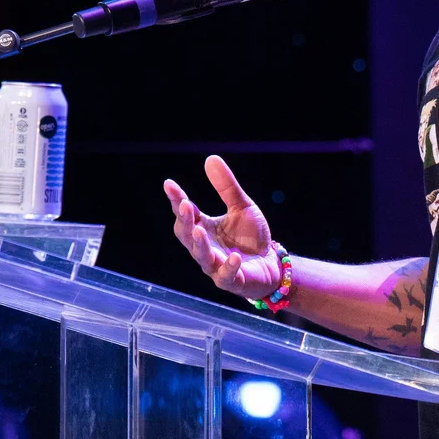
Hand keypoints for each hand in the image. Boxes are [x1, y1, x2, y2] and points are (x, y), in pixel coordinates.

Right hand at [165, 155, 282, 298]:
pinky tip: (233, 257)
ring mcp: (217, 266)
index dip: (177, 199)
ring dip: (200, 244)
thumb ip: (226, 187)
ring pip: (203, 257)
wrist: (269, 264)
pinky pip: (227, 276)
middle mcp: (205, 248)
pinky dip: (229, 267)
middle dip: (185, 221)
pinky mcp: (233, 281)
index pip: (186, 214)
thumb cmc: (250, 238)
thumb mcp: (241, 206)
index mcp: (204, 229)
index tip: (169, 184)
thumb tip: (210, 158)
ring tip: (199, 230)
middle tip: (184, 204)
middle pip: (187, 236)